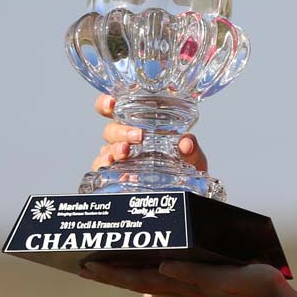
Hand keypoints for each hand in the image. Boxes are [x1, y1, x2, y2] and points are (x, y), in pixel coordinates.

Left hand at [78, 259, 296, 296]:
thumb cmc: (256, 290)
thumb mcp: (228, 281)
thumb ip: (196, 276)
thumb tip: (163, 267)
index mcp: (183, 285)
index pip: (138, 278)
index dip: (112, 272)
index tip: (86, 266)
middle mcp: (181, 286)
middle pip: (135, 279)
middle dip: (107, 272)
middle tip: (79, 266)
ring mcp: (189, 286)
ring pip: (146, 278)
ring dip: (121, 272)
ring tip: (99, 265)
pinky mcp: (200, 283)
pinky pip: (163, 275)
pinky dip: (144, 268)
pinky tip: (139, 264)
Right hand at [91, 94, 208, 170]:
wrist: (187, 193)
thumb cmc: (186, 167)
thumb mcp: (193, 157)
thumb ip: (192, 149)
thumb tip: (186, 142)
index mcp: (140, 126)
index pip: (117, 110)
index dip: (107, 103)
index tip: (112, 102)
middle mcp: (127, 140)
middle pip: (111, 130)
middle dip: (120, 130)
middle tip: (138, 135)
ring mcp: (121, 158)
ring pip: (107, 147)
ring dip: (115, 147)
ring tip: (126, 150)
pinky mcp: (117, 176)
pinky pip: (102, 167)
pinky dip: (104, 164)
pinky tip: (112, 163)